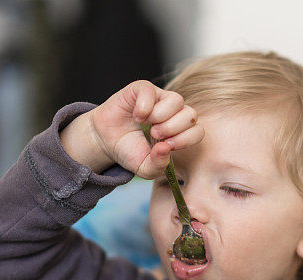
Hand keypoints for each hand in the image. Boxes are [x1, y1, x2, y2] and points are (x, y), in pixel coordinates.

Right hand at [60, 80, 203, 176]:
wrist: (105, 141)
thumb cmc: (129, 151)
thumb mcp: (145, 168)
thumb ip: (158, 165)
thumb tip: (165, 148)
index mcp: (179, 132)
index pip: (197, 131)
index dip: (185, 140)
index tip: (166, 146)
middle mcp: (173, 113)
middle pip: (191, 115)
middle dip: (173, 128)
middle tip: (155, 135)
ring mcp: (159, 98)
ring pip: (177, 100)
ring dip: (161, 116)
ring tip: (147, 125)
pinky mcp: (143, 89)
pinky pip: (151, 91)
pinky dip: (144, 107)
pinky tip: (136, 116)